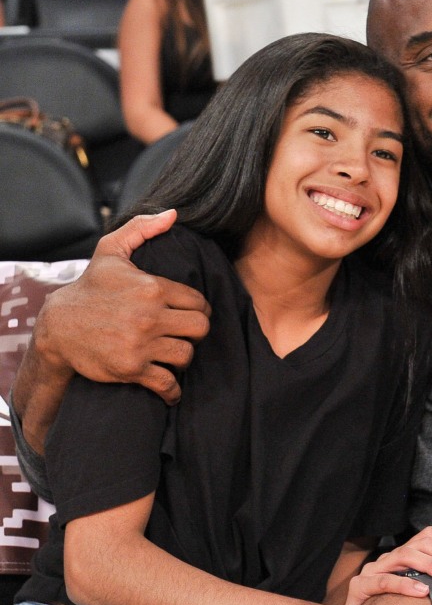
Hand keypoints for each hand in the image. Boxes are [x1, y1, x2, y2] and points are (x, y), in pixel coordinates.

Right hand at [36, 210, 210, 404]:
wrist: (58, 326)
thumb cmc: (90, 287)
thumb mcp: (111, 251)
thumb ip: (142, 228)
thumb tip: (174, 214)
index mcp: (152, 287)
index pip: (199, 302)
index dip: (199, 309)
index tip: (190, 314)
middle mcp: (149, 316)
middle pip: (200, 328)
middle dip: (196, 332)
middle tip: (186, 333)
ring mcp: (141, 344)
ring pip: (187, 355)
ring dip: (183, 357)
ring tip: (174, 353)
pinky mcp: (131, 368)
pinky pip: (167, 383)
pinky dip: (172, 390)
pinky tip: (171, 388)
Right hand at [340, 526, 431, 604]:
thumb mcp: (414, 597)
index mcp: (402, 557)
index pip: (428, 536)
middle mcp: (388, 558)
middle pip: (420, 543)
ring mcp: (373, 570)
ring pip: (405, 555)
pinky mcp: (360, 587)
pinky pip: (384, 581)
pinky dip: (405, 584)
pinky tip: (423, 592)